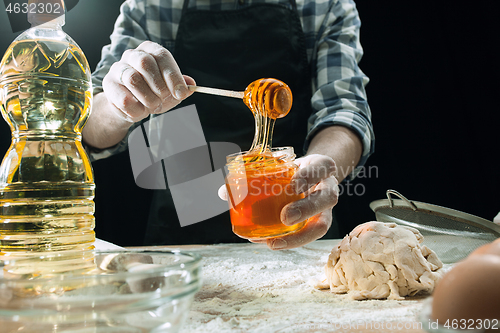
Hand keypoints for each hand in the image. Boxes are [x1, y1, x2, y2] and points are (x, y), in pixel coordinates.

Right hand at [102, 41, 194, 122]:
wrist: (131, 107)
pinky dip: (137, 109)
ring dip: (148, 98)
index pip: (162, 55)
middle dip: (159, 85)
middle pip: (144, 62)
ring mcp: (118, 69)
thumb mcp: (170, 91)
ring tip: (153, 106)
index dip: (173, 76)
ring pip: (133, 79)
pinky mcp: (108, 85)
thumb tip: (191, 85)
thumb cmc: (153, 94)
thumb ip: (181, 87)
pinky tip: (141, 111)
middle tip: (164, 98)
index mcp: (150, 50)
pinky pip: (124, 99)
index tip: (181, 93)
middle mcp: (132, 55)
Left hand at [219, 154, 338, 249]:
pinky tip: (269, 243)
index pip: (323, 166)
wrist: (309, 177)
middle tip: (285, 217)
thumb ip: (255, 173)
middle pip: (328, 198)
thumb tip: (224, 193)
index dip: (310, 175)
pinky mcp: (319, 223)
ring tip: (274, 241)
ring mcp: (325, 209)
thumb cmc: (292, 171)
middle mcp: (327, 188)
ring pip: (323, 224)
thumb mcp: (280, 164)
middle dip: (307, 209)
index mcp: (321, 167)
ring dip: (299, 235)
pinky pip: (308, 236)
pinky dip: (289, 241)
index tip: (294, 185)